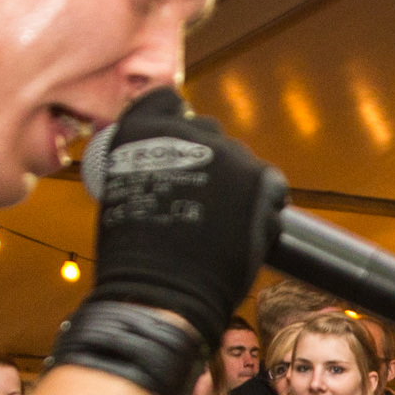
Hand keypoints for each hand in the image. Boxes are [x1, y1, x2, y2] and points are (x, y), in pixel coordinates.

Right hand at [64, 89, 285, 394]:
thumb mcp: (124, 194)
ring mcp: (227, 154)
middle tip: (201, 202)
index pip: (165, 102)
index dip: (174, 123)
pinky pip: (270, 185)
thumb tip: (173, 166)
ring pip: (241, 161)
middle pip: (209, 133)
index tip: (175, 147)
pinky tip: (246, 229)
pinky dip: (263, 205)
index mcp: (142, 131)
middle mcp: (186, 131)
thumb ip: (151, 167)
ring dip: (236, 185)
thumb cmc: (135, 258)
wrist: (162, 292)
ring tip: (220, 226)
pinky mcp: (260, 180)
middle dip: (208, 160)